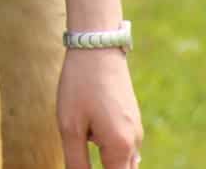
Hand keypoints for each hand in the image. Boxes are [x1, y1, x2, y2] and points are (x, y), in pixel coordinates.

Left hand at [58, 48, 141, 167]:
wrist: (97, 47)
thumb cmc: (80, 86)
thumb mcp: (70, 126)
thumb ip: (77, 161)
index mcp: (120, 148)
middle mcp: (134, 143)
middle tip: (84, 158)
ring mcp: (135, 131)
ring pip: (123, 163)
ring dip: (109, 166)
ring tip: (87, 144)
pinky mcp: (131, 120)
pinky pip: (123, 148)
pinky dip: (111, 156)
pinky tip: (94, 145)